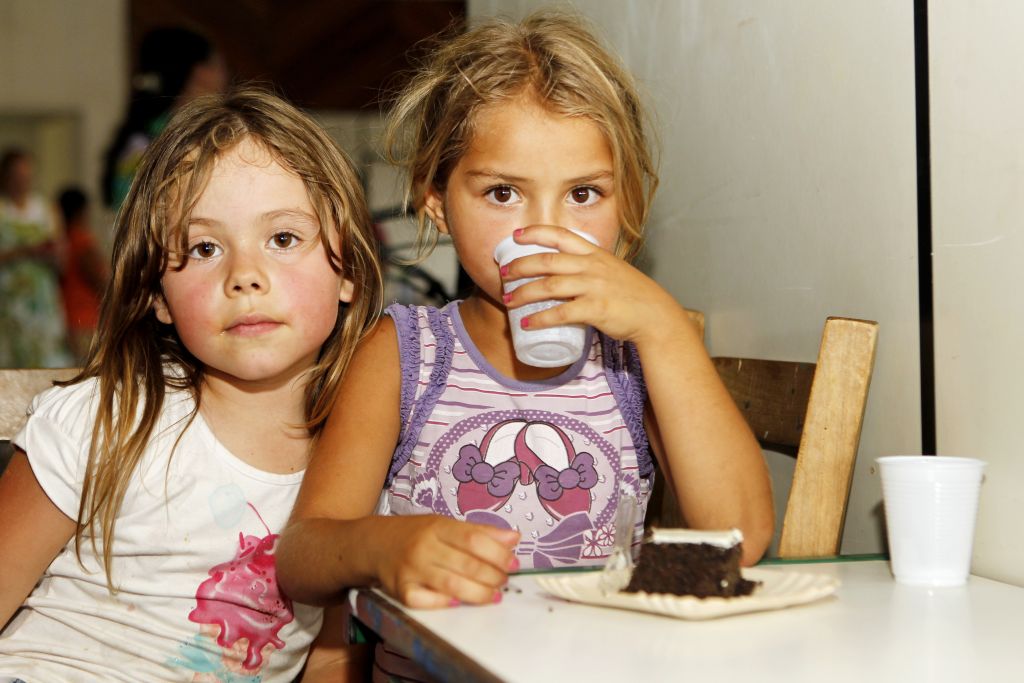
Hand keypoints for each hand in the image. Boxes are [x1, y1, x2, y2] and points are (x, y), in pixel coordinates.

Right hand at [374, 515, 519, 608]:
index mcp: (437, 527)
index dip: (498, 553)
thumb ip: (480, 532)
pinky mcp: (401, 591)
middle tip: (504, 580)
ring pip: (453, 586)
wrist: (375, 544)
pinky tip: (461, 601)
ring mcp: (411, 570)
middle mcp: (423, 547)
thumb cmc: (416, 535)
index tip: (513, 563)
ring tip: (494, 595)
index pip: (474, 539)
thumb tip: (514, 538)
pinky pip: (428, 602)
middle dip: (493, 576)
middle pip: (467, 565)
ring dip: (480, 593)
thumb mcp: (445, 525)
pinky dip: (447, 603)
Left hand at [499, 225, 689, 347]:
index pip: (560, 235)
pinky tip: (527, 322)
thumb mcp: (611, 270)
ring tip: (508, 300)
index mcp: (595, 253)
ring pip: (549, 286)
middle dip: (520, 266)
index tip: (516, 235)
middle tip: (503, 274)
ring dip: (524, 293)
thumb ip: (589, 267)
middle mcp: (592, 266)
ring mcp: (594, 287)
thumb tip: (562, 273)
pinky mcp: (595, 309)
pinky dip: (540, 318)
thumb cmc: (632, 295)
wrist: (655, 315)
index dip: (535, 233)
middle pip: (547, 261)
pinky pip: (561, 313)